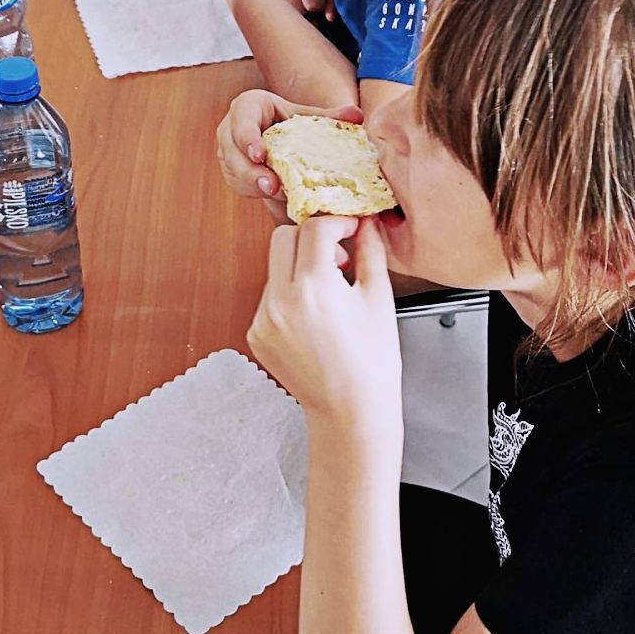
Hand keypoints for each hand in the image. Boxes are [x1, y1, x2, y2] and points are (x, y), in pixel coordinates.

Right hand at [216, 90, 362, 220]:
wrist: (279, 135)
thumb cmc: (292, 122)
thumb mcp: (307, 117)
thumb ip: (330, 117)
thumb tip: (357, 116)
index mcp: (248, 106)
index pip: (242, 118)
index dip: (247, 136)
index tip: (260, 154)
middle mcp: (231, 127)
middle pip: (232, 150)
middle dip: (250, 171)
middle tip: (271, 186)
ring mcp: (227, 151)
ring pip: (234, 171)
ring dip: (252, 185)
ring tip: (274, 195)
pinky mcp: (231, 171)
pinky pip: (238, 184)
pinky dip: (255, 192)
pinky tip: (274, 197)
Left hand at [248, 214, 401, 429]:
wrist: (351, 411)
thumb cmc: (371, 362)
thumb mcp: (378, 299)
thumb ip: (370, 252)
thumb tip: (368, 223)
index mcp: (314, 288)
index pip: (314, 229)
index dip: (336, 222)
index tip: (350, 227)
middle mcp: (280, 301)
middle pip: (283, 237)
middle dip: (311, 238)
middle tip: (337, 255)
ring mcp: (263, 319)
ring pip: (274, 267)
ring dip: (299, 266)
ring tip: (330, 291)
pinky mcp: (257, 334)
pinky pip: (269, 296)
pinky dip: (290, 294)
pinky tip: (315, 316)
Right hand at [264, 0, 333, 18]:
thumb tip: (330, 19)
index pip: (312, 4)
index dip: (317, 6)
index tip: (317, 0)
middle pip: (296, 9)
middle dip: (304, 11)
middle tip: (306, 2)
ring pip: (281, 8)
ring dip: (290, 8)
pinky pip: (270, 1)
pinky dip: (278, 3)